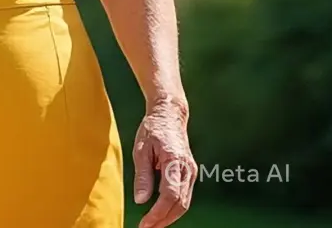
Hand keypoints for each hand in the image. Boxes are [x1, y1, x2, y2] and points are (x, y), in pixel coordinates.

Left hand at [133, 98, 195, 227]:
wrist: (169, 115)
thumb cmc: (153, 129)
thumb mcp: (140, 149)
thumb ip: (142, 176)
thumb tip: (141, 200)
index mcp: (174, 161)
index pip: (170, 195)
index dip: (158, 212)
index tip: (145, 223)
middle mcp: (187, 168)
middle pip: (180, 203)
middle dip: (164, 219)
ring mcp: (191, 171)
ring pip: (184, 202)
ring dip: (169, 216)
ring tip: (152, 225)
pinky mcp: (189, 173)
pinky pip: (184, 195)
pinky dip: (174, 207)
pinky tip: (161, 213)